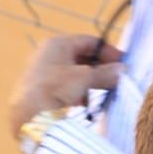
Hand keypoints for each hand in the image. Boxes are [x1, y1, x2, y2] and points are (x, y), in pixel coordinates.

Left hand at [7, 33, 122, 135]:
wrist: (29, 112)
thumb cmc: (56, 87)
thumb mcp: (85, 78)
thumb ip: (105, 73)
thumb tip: (123, 70)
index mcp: (59, 43)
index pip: (90, 41)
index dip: (109, 51)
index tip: (123, 63)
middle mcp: (50, 52)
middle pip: (83, 56)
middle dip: (101, 67)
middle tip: (116, 79)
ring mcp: (44, 68)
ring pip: (75, 70)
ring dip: (91, 80)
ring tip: (102, 92)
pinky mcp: (41, 84)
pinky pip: (66, 82)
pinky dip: (78, 89)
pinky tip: (84, 102)